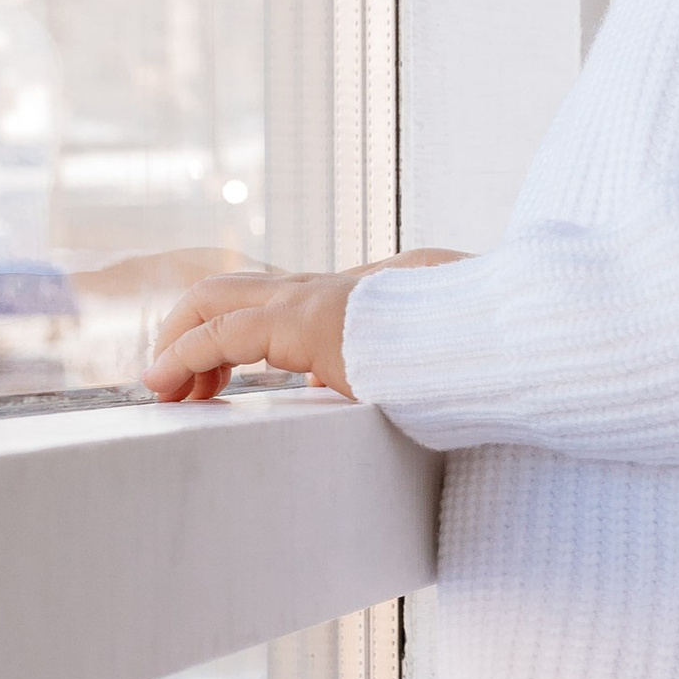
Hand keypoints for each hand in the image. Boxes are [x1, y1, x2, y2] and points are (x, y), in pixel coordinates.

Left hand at [145, 247, 465, 402]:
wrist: (516, 337)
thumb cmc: (495, 358)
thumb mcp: (437, 363)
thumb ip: (391, 370)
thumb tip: (359, 392)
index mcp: (367, 296)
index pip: (286, 299)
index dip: (240, 333)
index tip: (221, 380)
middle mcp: (338, 286)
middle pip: (239, 289)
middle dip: (193, 329)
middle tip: (179, 385)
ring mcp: (322, 296)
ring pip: (219, 297)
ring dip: (178, 341)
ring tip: (162, 389)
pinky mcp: (309, 319)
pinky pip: (223, 332)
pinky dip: (183, 355)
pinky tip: (166, 384)